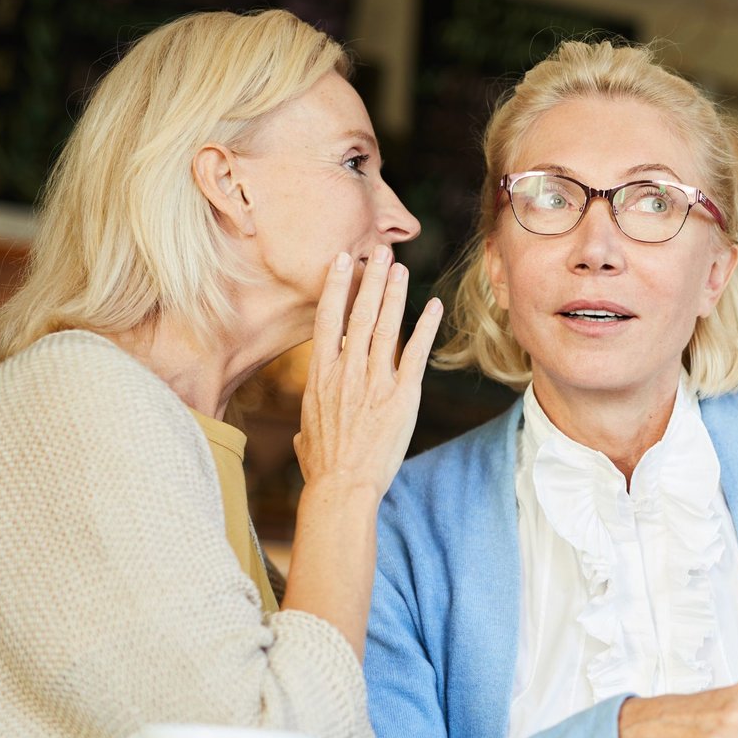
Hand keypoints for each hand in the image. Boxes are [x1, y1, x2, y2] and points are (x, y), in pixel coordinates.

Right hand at [294, 245, 441, 500]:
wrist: (342, 487)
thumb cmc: (322, 467)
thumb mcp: (306, 436)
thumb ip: (308, 423)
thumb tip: (303, 433)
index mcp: (320, 375)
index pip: (327, 319)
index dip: (336, 285)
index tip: (342, 261)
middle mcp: (346, 371)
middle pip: (358, 313)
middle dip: (370, 278)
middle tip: (379, 251)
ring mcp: (374, 381)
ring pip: (385, 326)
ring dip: (394, 293)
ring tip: (400, 267)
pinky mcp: (401, 396)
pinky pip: (415, 353)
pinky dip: (425, 327)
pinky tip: (433, 306)